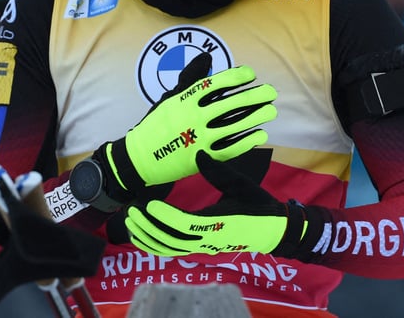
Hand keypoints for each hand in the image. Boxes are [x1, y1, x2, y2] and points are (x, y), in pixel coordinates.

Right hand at [101, 53, 277, 192]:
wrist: (140, 158)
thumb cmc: (156, 124)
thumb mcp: (170, 97)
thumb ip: (191, 78)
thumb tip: (207, 57)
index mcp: (184, 100)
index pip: (214, 84)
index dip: (235, 77)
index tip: (250, 74)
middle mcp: (192, 118)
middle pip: (229, 105)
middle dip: (253, 97)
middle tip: (271, 92)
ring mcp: (198, 139)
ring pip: (233, 127)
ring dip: (255, 118)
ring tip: (271, 111)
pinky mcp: (202, 158)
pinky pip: (230, 149)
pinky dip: (246, 142)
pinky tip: (260, 134)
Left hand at [123, 151, 311, 257]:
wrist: (273, 230)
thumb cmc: (258, 205)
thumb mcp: (241, 185)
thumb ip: (218, 172)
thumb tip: (198, 153)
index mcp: (218, 223)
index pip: (185, 224)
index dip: (165, 216)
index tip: (149, 205)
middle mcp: (208, 240)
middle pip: (171, 240)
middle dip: (149, 227)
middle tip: (131, 212)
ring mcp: (204, 247)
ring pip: (170, 249)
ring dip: (148, 238)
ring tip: (131, 223)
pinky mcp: (202, 249)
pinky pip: (175, 250)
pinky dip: (157, 245)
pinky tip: (144, 236)